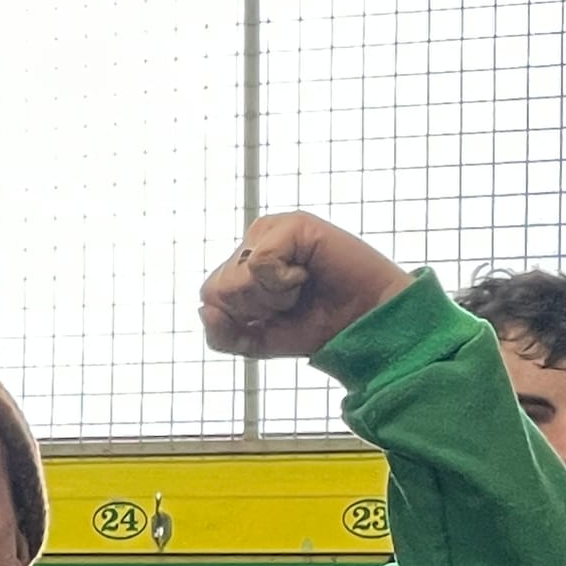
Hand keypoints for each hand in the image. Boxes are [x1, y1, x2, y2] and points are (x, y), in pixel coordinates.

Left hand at [200, 211, 411, 358]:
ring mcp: (271, 230)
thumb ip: (222, 335)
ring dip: (272, 296)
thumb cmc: (315, 326)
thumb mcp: (257, 341)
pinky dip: (284, 281)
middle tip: (293, 299)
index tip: (278, 312)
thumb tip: (202, 309)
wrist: (363, 325)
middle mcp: (253, 242)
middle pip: (219, 288)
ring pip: (237, 279)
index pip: (210, 295)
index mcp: (240, 264)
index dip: (242, 317)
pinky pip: (260, 264)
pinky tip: (307, 273)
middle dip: (257, 307)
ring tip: (302, 286)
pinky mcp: (293, 224)